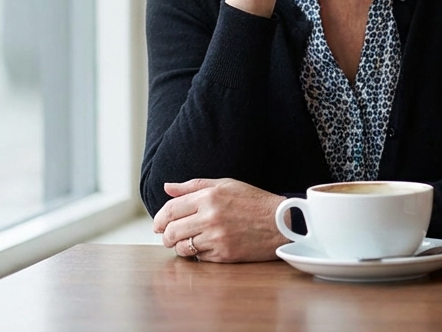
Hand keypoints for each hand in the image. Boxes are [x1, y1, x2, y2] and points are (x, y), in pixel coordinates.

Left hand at [152, 178, 287, 262]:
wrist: (282, 222)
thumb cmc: (254, 201)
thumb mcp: (226, 185)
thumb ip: (194, 186)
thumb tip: (167, 187)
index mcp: (209, 196)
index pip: (170, 209)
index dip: (159, 219)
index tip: (159, 225)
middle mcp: (211, 216)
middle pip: (171, 231)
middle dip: (166, 236)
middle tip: (170, 236)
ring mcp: (217, 236)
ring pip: (182, 247)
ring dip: (180, 246)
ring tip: (189, 242)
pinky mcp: (224, 253)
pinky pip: (198, 257)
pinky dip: (198, 254)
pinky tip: (207, 247)